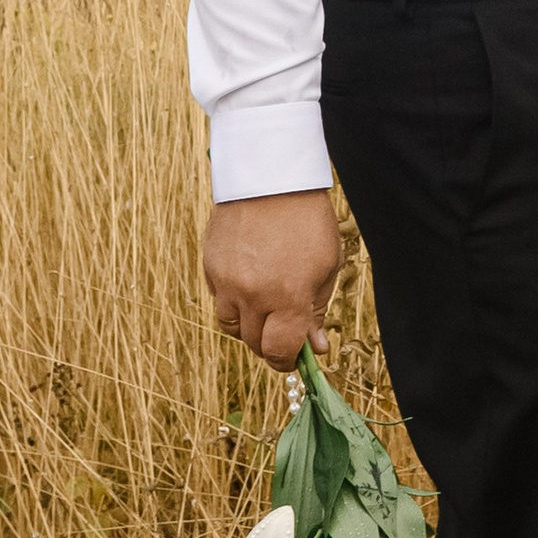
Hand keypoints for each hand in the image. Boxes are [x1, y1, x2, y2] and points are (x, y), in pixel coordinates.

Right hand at [202, 188, 342, 370]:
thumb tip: (315, 347)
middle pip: (254, 344)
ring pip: (231, 327)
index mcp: (288, 298)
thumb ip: (317, 310)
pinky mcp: (210, 266)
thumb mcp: (327, 265)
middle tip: (284, 330)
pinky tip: (249, 279)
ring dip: (248, 326)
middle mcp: (253, 295)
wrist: (272, 177)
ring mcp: (227, 282)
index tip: (295, 357)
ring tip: (265, 306)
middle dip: (270, 344)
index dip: (288, 361)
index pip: (280, 352)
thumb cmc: (307, 219)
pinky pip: (218, 299)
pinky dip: (233, 300)